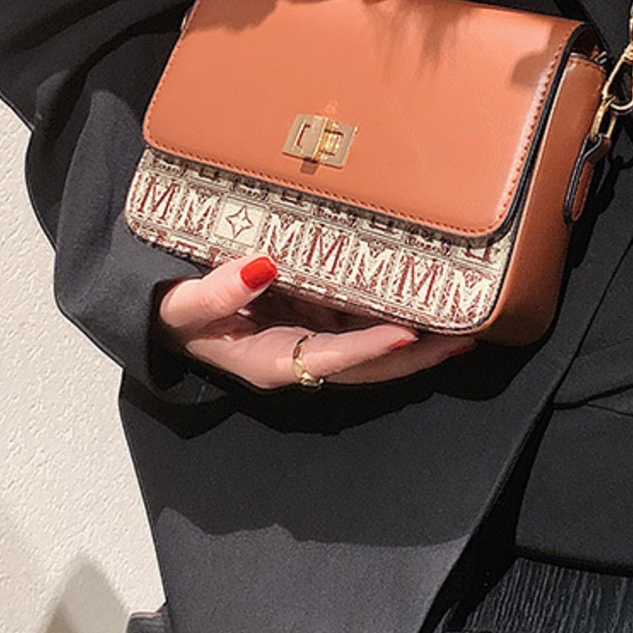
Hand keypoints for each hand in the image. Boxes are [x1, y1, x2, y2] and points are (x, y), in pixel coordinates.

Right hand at [157, 255, 476, 389]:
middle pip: (368, 366)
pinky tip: (429, 299)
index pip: (330, 358)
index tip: (409, 335)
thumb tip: (263, 266)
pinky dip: (396, 314)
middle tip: (464, 337)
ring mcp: (311, 339)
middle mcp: (300, 356)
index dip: (370, 349)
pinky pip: (362, 321)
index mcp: (270, 361)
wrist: (168, 317)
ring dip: (418, 340)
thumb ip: (218, 291)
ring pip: (373, 348)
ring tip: (464, 323)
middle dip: (416, 355)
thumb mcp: (183, 306)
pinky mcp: (315, 319)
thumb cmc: (175, 314)